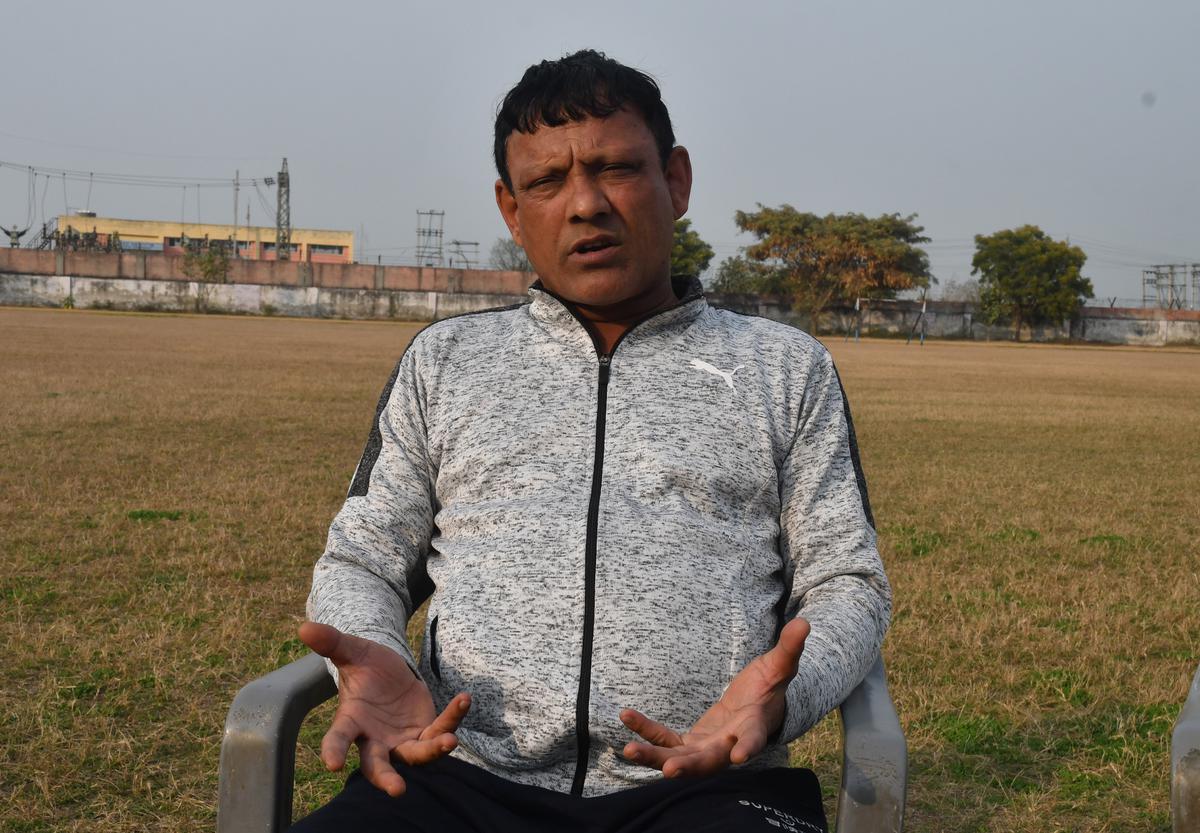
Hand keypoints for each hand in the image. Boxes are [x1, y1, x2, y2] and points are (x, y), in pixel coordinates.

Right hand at [298, 621, 470, 795]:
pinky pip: (441, 730)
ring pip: (416, 755)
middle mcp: (375, 738)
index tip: (332, 765)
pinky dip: (453, 717)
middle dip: (386, 778)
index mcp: (351, 721)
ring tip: (450, 740)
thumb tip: (305, 627)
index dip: (334, 751)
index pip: (339, 739)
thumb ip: (332, 642)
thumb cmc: (366, 666)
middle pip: (377, 765)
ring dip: (433, 750)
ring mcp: (402, 739)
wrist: (391, 671)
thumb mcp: (353, 651)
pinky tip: (464, 699)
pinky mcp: (426, 732)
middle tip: (397, 789)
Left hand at [620, 617, 809, 777]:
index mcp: (753, 728)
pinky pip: (665, 741)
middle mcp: (728, 746)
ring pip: (680, 760)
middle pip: (709, 762)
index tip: (740, 757)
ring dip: (655, 757)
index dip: (749, 748)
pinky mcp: (690, 744)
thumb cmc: (769, 688)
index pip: (753, 739)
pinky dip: (647, 732)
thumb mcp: (779, 666)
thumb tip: (805, 622)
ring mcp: (707, 749)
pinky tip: (626, 717)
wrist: (754, 709)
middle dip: (689, 766)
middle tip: (669, 770)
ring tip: (628, 751)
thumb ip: (789, 648)